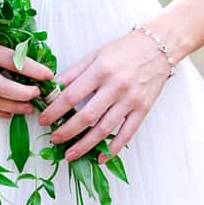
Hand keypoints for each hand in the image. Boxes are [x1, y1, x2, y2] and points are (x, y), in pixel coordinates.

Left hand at [37, 28, 171, 160]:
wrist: (159, 47)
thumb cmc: (124, 49)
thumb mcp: (95, 54)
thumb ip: (74, 72)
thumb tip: (53, 89)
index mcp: (100, 70)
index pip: (71, 96)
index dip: (55, 111)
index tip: (44, 120)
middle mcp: (115, 86)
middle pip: (86, 116)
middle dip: (67, 131)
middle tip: (54, 140)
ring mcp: (131, 99)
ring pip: (104, 129)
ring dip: (85, 145)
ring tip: (70, 154)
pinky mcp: (143, 109)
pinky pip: (127, 133)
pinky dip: (114, 148)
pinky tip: (101, 158)